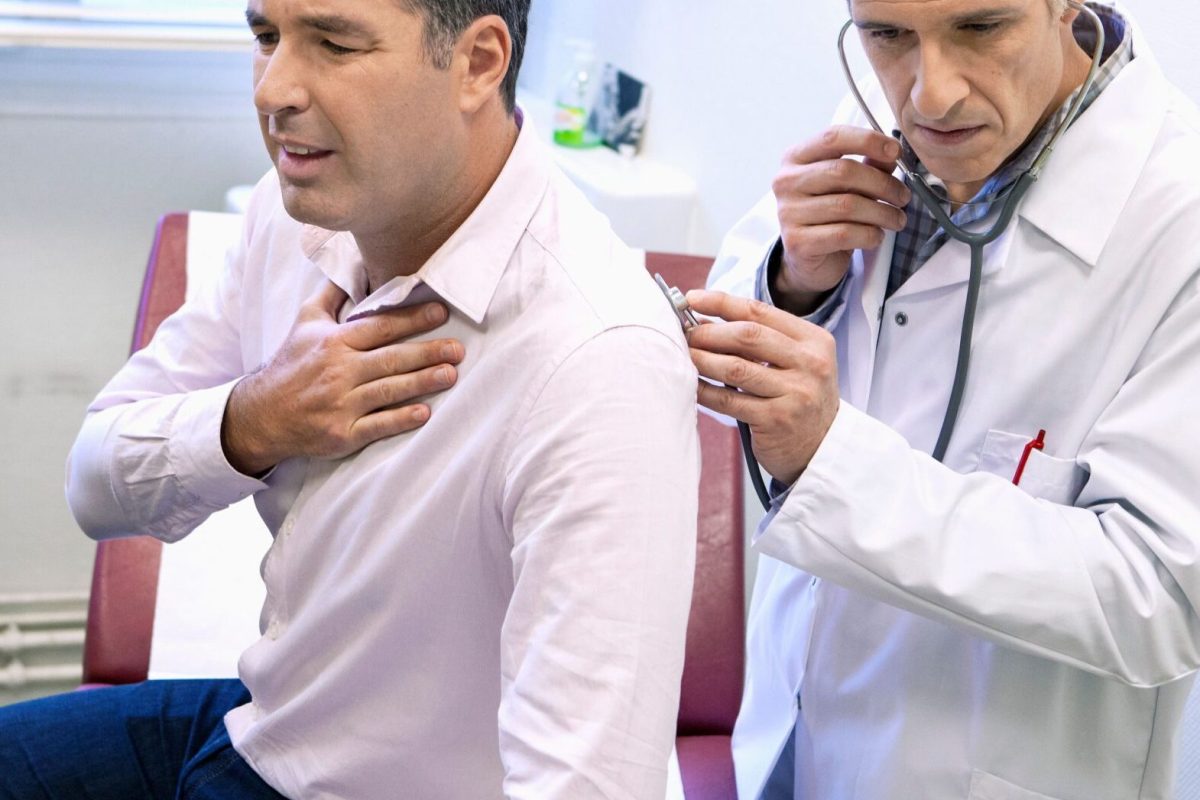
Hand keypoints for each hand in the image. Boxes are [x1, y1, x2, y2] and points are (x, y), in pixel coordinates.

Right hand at [221, 280, 463, 474]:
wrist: (261, 414)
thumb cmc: (291, 365)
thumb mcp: (305, 322)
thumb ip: (332, 295)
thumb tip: (354, 262)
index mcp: (333, 342)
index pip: (379, 327)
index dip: (411, 319)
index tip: (440, 312)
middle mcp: (338, 371)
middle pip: (390, 359)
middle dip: (427, 352)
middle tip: (458, 348)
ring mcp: (340, 405)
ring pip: (388, 390)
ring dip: (422, 382)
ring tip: (451, 374)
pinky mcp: (341, 434)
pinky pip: (377, 426)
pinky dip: (401, 419)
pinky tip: (424, 413)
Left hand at [685, 290, 838, 485]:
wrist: (822, 447)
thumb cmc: (799, 398)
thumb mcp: (794, 361)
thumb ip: (759, 340)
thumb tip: (702, 320)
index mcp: (814, 341)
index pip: (760, 311)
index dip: (721, 302)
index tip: (692, 298)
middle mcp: (809, 364)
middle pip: (747, 335)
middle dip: (709, 332)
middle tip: (685, 334)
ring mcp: (795, 393)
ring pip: (735, 368)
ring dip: (703, 360)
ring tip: (686, 356)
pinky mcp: (776, 420)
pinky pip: (730, 401)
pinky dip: (706, 391)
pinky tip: (693, 385)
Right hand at [772, 125, 908, 313]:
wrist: (806, 258)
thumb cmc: (828, 214)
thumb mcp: (847, 184)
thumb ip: (867, 165)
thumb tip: (892, 154)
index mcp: (796, 158)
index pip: (832, 137)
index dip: (868, 141)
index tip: (896, 152)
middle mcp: (786, 182)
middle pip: (843, 172)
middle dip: (883, 184)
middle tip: (903, 196)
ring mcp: (789, 213)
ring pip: (847, 206)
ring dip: (882, 213)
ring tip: (897, 219)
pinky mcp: (798, 242)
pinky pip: (844, 234)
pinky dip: (870, 235)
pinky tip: (876, 236)